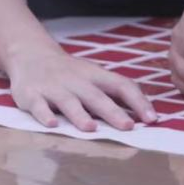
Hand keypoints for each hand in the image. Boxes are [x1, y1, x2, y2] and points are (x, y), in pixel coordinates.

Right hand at [4, 45, 156, 131]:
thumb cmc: (71, 73)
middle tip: (128, 127)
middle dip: (113, 112)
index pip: (122, 85)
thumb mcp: (94, 76)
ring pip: (69, 102)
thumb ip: (114, 93)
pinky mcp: (32, 95)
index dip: (138, 101)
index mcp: (96, 76)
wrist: (31, 55)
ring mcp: (54, 88)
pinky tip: (52, 125)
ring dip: (80, 115)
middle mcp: (77, 81)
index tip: (152, 119)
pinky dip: (45, 115)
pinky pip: (38, 105)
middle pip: (97, 96)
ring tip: (91, 129)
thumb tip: (144, 114)